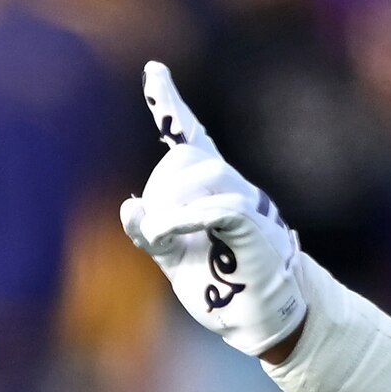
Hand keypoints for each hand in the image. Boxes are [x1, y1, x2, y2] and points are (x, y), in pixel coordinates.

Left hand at [118, 63, 307, 361]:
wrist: (260, 320)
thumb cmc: (221, 287)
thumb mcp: (174, 258)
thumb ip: (152, 233)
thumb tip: (130, 206)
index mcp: (211, 190)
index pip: (190, 136)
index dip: (170, 103)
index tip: (154, 71)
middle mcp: (230, 186)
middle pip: (186, 157)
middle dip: (160, 190)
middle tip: (155, 234)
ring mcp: (246, 202)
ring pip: (204, 175)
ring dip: (170, 206)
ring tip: (159, 239)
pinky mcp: (255, 225)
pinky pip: (221, 206)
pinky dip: (185, 216)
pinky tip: (163, 232)